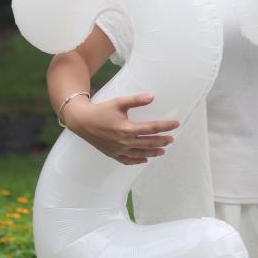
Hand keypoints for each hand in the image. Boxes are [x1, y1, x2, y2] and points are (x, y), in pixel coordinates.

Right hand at [62, 93, 179, 165]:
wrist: (81, 121)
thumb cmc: (101, 110)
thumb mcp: (119, 102)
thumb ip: (136, 100)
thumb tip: (152, 97)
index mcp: (127, 129)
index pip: (151, 128)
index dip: (165, 126)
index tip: (176, 124)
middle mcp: (124, 142)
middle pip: (148, 143)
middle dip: (162, 141)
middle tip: (172, 139)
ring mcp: (118, 150)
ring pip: (140, 154)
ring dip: (153, 152)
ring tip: (162, 151)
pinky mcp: (112, 154)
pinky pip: (127, 160)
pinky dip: (137, 161)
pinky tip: (144, 160)